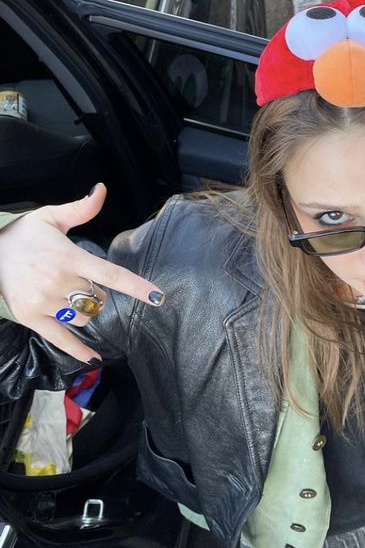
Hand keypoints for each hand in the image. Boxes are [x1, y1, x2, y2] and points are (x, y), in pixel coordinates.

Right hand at [0, 183, 163, 362]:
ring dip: (85, 308)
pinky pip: (61, 339)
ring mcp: (44, 301)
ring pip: (84, 315)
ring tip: (66, 294)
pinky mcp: (31, 317)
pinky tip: (94, 358)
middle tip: (74, 278)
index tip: (157, 297)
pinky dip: (78, 349)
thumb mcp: (52, 217)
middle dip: (94, 290)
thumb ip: (82, 208)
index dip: (136, 287)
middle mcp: (58, 281)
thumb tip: (102, 190)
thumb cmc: (24, 235)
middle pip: (98, 297)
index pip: (111, 274)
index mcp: (69, 257)